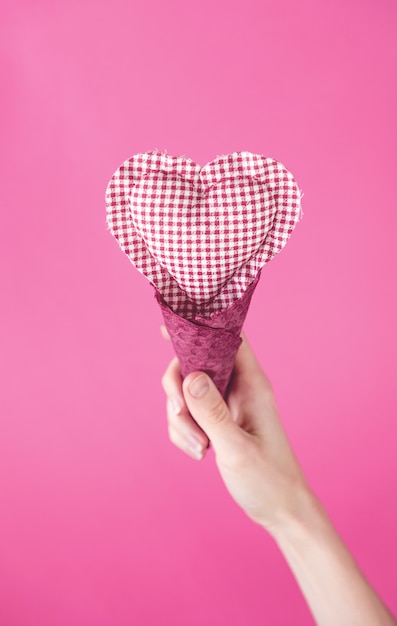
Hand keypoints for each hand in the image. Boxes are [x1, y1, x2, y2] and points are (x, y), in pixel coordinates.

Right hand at [162, 333, 309, 533]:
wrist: (279, 510)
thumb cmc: (268, 480)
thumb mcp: (236, 448)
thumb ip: (211, 412)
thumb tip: (190, 376)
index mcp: (251, 384)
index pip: (228, 339)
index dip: (200, 327)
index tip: (167, 328)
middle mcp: (238, 388)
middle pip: (193, 365)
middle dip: (178, 391)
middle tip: (180, 415)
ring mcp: (226, 404)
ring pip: (185, 393)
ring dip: (181, 420)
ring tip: (199, 448)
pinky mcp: (217, 421)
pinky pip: (187, 414)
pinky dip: (183, 432)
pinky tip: (199, 453)